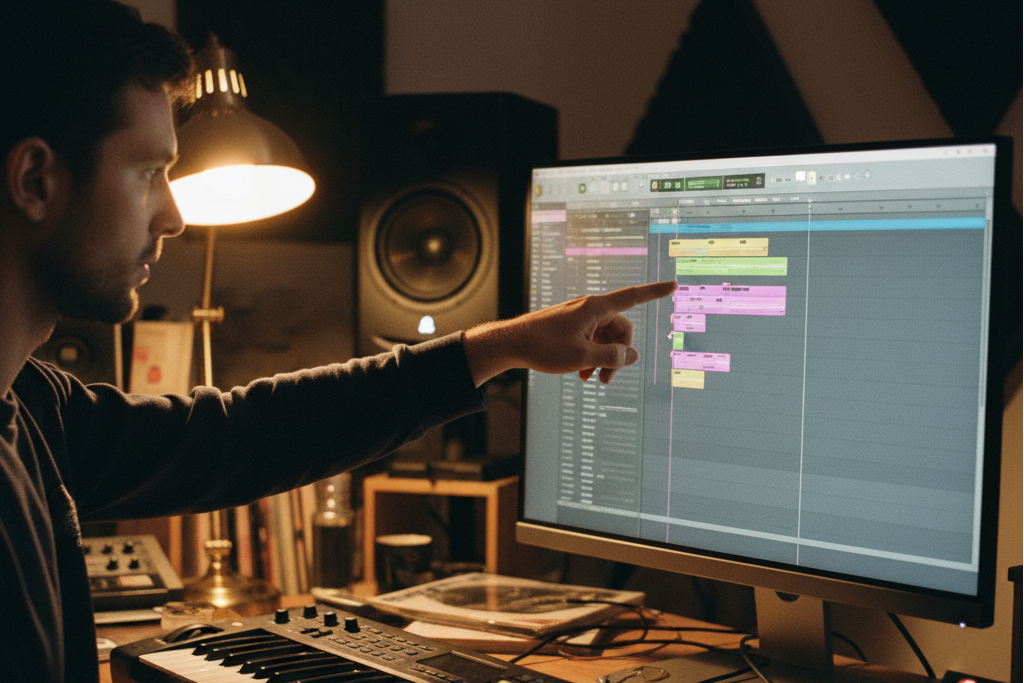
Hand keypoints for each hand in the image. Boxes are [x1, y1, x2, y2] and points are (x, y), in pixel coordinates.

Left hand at [464, 280, 677, 385]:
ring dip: (604, 360)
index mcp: (596, 308)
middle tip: (606, 379)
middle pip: (621, 330)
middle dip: (619, 355)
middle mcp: (590, 310)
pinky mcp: (571, 329)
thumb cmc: (543, 347)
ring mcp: (580, 319)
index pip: (633, 297)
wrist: (511, 344)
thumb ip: (612, 358)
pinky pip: (592, 342)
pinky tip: (581, 375)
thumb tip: (633, 357)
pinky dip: (591, 357)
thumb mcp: (583, 357)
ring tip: (590, 379)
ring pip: (606, 339)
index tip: (673, 284)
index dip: (655, 292)